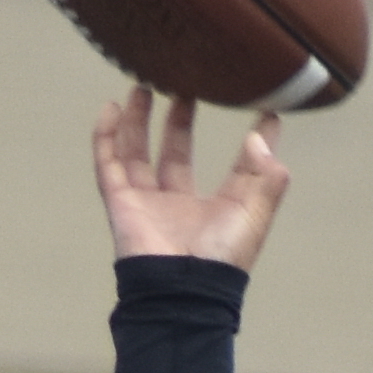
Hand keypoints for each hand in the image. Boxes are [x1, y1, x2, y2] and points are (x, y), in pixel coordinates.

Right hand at [93, 89, 289, 269]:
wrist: (181, 288)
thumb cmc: (221, 258)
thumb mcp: (255, 214)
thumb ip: (266, 176)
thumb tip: (259, 136)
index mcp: (217, 210)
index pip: (235, 168)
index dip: (251, 140)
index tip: (262, 106)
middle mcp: (180, 204)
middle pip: (175, 154)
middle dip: (179, 122)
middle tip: (185, 85)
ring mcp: (146, 203)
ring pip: (137, 153)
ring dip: (139, 121)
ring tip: (144, 85)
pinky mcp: (120, 203)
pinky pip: (108, 164)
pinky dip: (106, 137)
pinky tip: (111, 108)